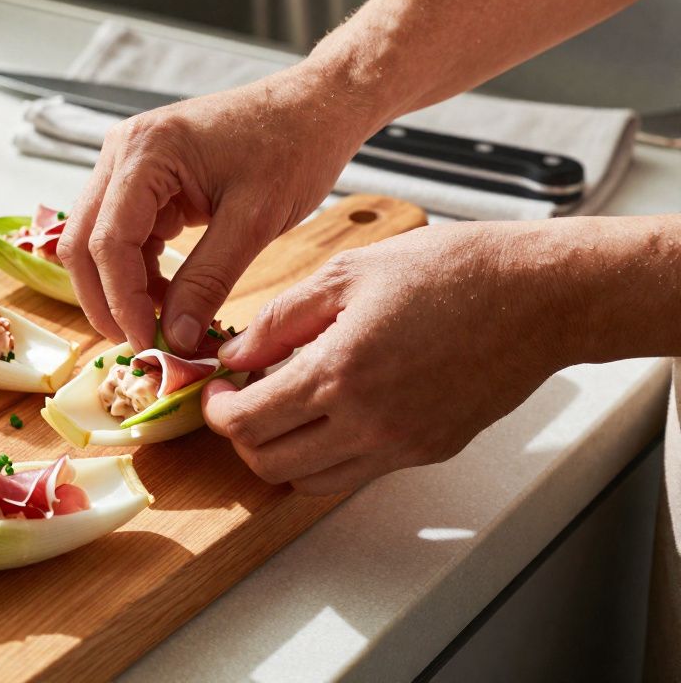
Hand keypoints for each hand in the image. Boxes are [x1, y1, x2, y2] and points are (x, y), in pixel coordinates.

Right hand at [57, 65, 373, 353]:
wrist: (313, 107)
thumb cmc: (292, 147)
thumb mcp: (253, 222)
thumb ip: (208, 281)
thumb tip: (174, 337)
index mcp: (145, 152)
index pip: (107, 241)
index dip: (120, 301)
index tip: (147, 343)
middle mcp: (122, 151)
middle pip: (82, 242)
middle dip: (106, 300)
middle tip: (141, 344)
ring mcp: (127, 162)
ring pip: (97, 241)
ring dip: (122, 287)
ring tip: (163, 323)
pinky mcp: (141, 177)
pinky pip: (122, 233)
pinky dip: (139, 270)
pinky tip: (171, 294)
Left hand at [202, 221, 577, 494]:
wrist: (538, 295)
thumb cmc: (453, 270)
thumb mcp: (348, 272)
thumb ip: (280, 319)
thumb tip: (235, 355)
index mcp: (340, 373)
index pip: (247, 422)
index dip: (216, 411)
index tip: (215, 390)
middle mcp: (368, 423)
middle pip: (269, 464)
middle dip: (240, 437)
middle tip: (240, 401)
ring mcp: (401, 446)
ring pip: (310, 483)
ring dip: (281, 453)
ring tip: (283, 407)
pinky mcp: (427, 452)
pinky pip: (355, 475)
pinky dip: (326, 456)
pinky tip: (330, 412)